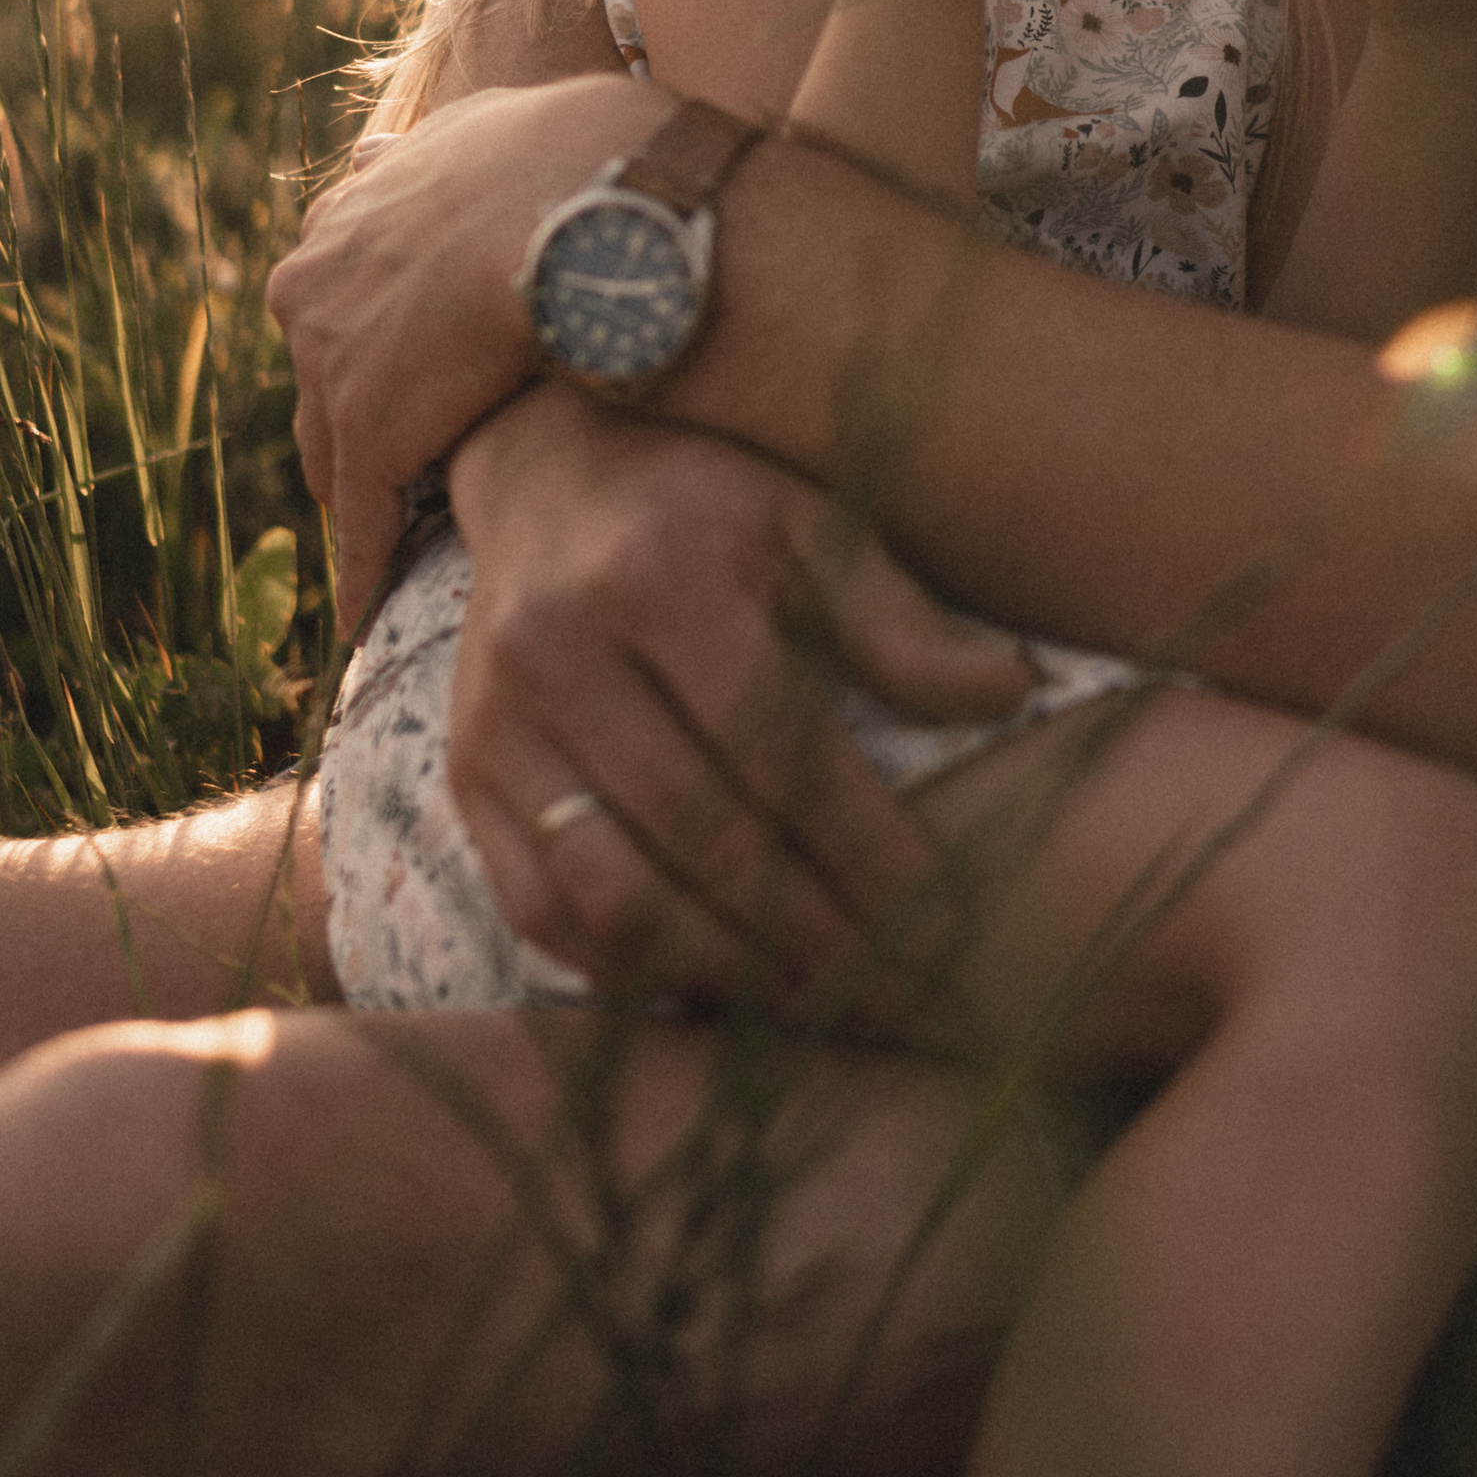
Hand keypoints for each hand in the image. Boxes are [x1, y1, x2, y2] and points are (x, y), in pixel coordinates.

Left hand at [272, 73, 683, 624]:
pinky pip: (364, 524)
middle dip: (356, 415)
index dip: (377, 335)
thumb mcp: (491, 120)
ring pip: (334, 454)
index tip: (407, 360)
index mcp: (346, 210)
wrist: (596, 206)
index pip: (339, 294)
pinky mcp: (373, 439)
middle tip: (402, 454)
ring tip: (385, 540)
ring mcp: (334, 365)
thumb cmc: (577, 153)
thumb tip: (413, 144)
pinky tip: (360, 614)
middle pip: (319, 377)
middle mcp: (315, 283)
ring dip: (363, 494)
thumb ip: (447, 139)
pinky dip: (363, 570)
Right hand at [445, 397, 1036, 991]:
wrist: (544, 472)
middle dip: (808, 930)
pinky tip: (716, 986)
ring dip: (725, 970)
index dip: (863, 845)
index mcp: (656, 574)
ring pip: (612, 893)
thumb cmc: (705, 500)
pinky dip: (631, 970)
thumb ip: (898, 617)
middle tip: (892, 989)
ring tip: (816, 1004)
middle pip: (697, 830)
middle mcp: (556, 651)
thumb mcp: (808, 521)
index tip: (942, 917)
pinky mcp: (464, 782)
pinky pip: (544, 912)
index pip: (777, 744)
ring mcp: (496, 726)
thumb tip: (1012, 692)